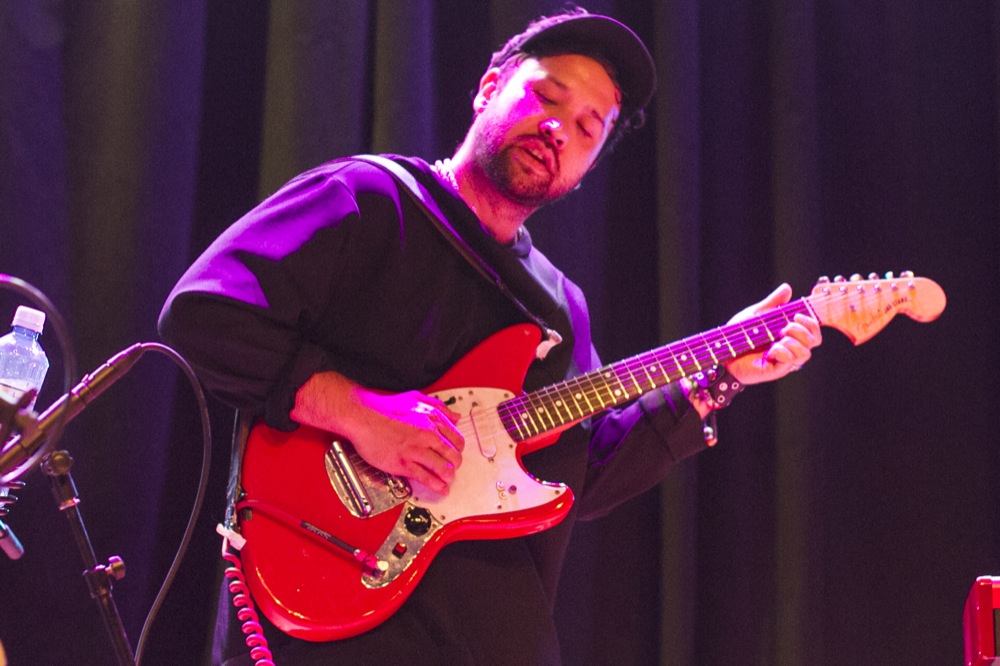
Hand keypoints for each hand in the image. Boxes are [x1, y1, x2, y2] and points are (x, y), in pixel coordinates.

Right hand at [347, 389, 463, 495]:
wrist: (362, 416)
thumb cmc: (385, 408)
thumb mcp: (416, 399)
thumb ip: (439, 407)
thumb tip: (455, 416)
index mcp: (433, 420)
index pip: (457, 440)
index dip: (457, 450)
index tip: (453, 455)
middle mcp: (428, 435)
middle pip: (453, 457)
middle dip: (454, 465)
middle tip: (451, 469)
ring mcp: (416, 450)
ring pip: (443, 469)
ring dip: (448, 477)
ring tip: (447, 481)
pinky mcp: (403, 463)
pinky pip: (425, 477)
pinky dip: (436, 485)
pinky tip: (440, 488)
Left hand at [725, 283, 821, 385]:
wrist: (724, 349)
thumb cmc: (740, 333)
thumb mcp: (757, 314)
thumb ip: (773, 303)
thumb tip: (787, 288)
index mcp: (789, 334)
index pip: (813, 331)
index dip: (812, 323)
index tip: (797, 315)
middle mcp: (791, 347)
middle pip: (814, 341)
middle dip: (803, 331)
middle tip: (785, 327)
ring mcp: (785, 360)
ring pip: (805, 354)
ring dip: (794, 342)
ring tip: (778, 338)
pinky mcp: (777, 370)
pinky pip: (790, 362)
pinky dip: (783, 352)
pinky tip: (771, 350)